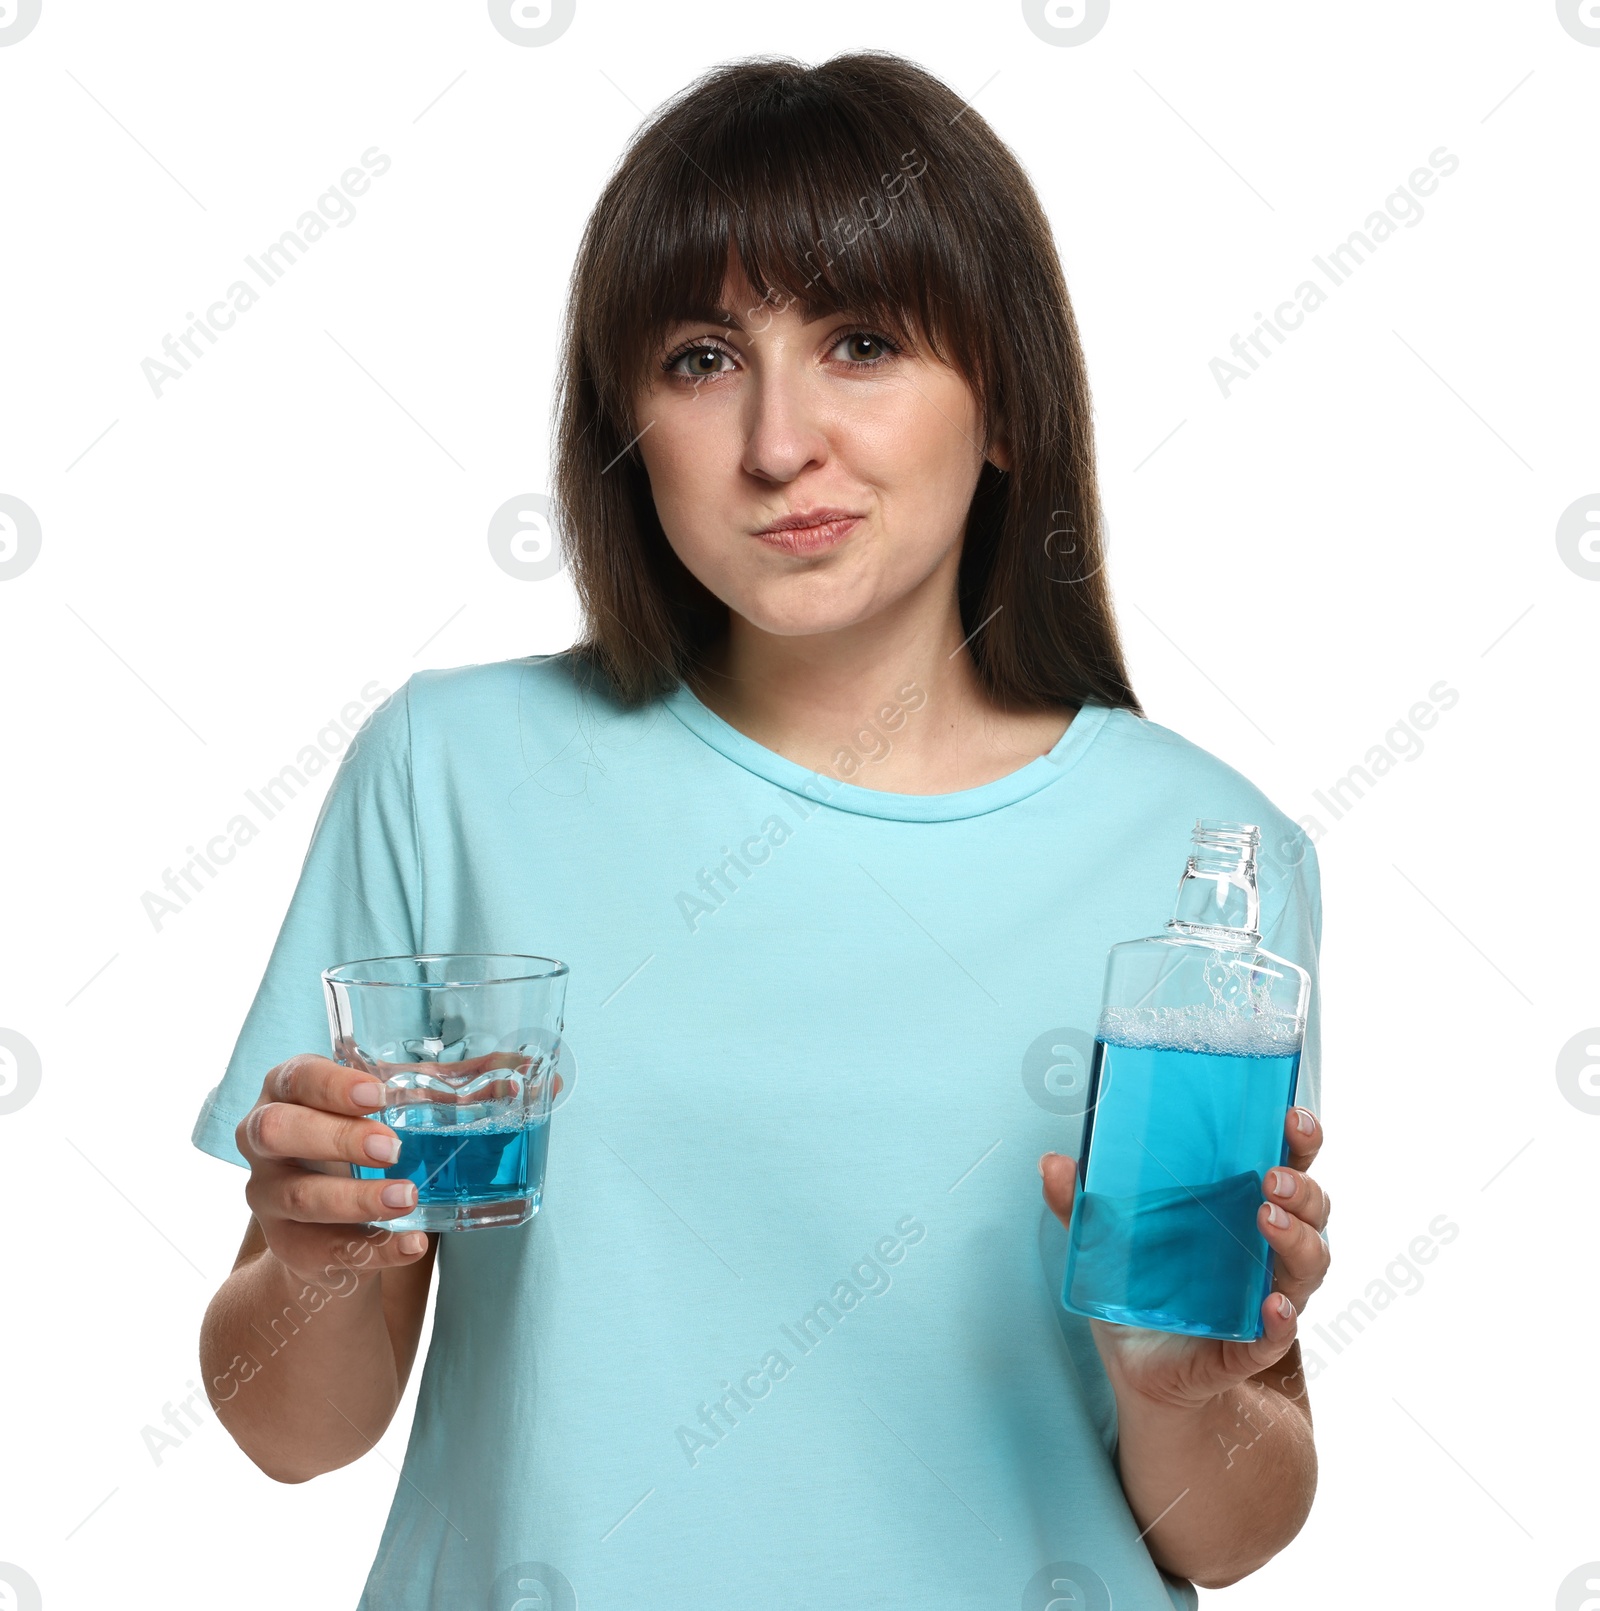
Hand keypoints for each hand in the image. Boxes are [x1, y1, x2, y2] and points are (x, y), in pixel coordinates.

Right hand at [236, 1054, 431, 1286]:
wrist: (330, 1223)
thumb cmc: (361, 1143)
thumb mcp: (390, 1110)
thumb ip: (442, 1089)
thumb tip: (514, 1075)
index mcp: (287, 1092)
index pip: (294, 1077)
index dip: (330, 1084)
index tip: (378, 1094)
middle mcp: (264, 1141)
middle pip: (276, 1131)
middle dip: (335, 1137)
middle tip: (392, 1147)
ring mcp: (269, 1197)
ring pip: (300, 1197)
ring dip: (357, 1198)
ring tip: (409, 1196)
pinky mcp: (290, 1246)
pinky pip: (324, 1251)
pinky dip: (373, 1250)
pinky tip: (411, 1244)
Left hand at [1040, 1105, 1330, 1410]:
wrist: (1142, 1371)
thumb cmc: (1140, 1292)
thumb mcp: (1105, 1243)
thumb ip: (1080, 1205)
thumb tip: (1053, 1163)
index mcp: (1240, 1210)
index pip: (1288, 1166)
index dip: (1299, 1141)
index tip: (1293, 1116)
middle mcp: (1265, 1249)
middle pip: (1310, 1211)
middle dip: (1302, 1190)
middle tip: (1271, 1178)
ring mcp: (1266, 1295)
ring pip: (1307, 1266)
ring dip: (1296, 1241)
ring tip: (1268, 1218)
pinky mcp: (1250, 1346)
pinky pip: (1277, 1335)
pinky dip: (1281, 1321)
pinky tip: (1274, 1305)